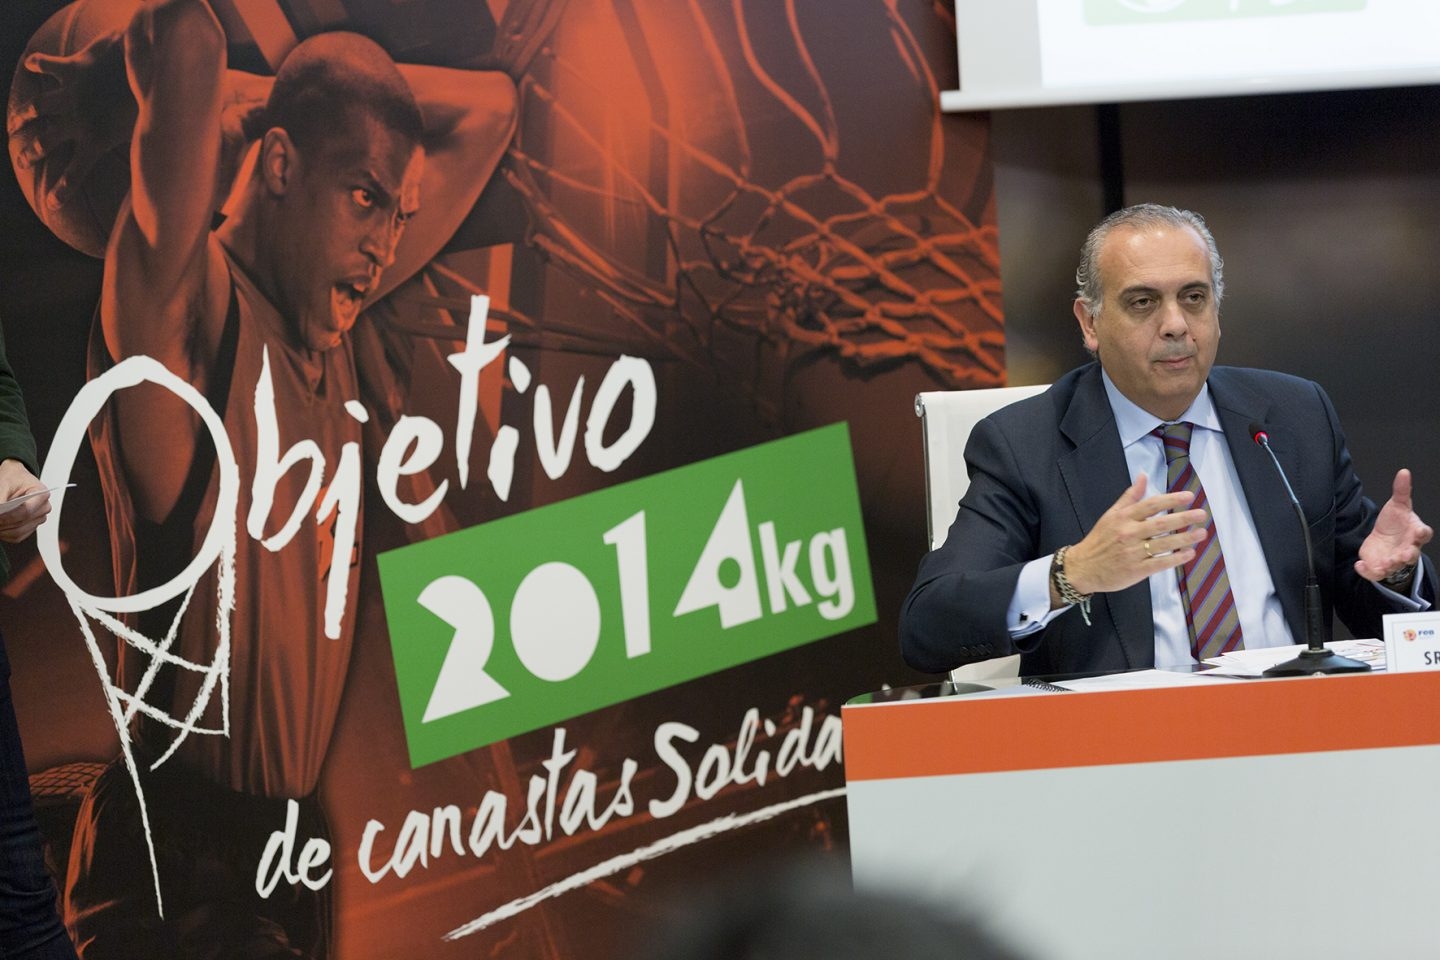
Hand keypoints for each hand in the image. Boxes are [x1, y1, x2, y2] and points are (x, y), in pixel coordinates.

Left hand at [0, 459, 50, 542]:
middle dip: (2, 523)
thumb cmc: (13, 479)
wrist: (15, 479)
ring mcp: (38, 519)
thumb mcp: (4, 484)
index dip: (7, 516)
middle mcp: (44, 508)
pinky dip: (5, 534)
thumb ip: (0, 500)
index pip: (25, 511)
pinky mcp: (31, 526)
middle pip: (21, 523)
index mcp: (42, 494)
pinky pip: (17, 536)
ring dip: (2, 530)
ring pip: (18, 532)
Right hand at [8, 27, 136, 208]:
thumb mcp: (148, 136)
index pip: (76, 173)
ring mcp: (72, 95)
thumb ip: (145, 155)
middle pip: (46, 141)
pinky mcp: (72, 69)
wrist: (152, 65)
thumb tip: (162, 181)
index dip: (62, 191)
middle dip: (30, 153)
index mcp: (97, 141)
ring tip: (13, 124)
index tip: (51, 204)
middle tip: (20, 162)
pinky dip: (38, 64)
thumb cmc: (153, 104)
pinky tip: (30, 65)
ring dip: (22, 116)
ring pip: (37, 108)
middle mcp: (78, 120)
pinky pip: (47, 65)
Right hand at [1059, 476, 1208, 601]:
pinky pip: (1160, 563)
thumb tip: (1143, 476)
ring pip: (1164, 543)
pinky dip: (1176, 558)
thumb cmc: (1099, 540)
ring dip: (1185, 538)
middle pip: (1161, 524)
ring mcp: (1133, 553)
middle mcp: (1129, 533)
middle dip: (1183, 518)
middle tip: (1201, 514)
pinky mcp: (1136, 570)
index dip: (1171, 499)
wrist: (1082, 567)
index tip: (1189, 497)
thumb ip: (1129, 497)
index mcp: (1123, 518)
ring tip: (1201, 533)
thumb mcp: (1111, 515)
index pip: (1150, 505)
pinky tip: (1189, 553)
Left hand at [1355, 468, 1432, 582]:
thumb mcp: (1398, 504)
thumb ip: (1401, 490)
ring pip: (1394, 566)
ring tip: (1383, 563)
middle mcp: (1407, 548)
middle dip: (1408, 555)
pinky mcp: (1379, 566)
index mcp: (1415, 533)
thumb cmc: (1396, 522)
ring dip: (1389, 565)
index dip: (1422, 533)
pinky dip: (1368, 571)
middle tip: (1403, 555)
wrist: (1384, 538)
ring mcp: (1394, 559)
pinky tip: (1360, 564)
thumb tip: (1403, 472)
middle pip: (1412, 554)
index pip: (1424, 534)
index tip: (1419, 531)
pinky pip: (1375, 573)